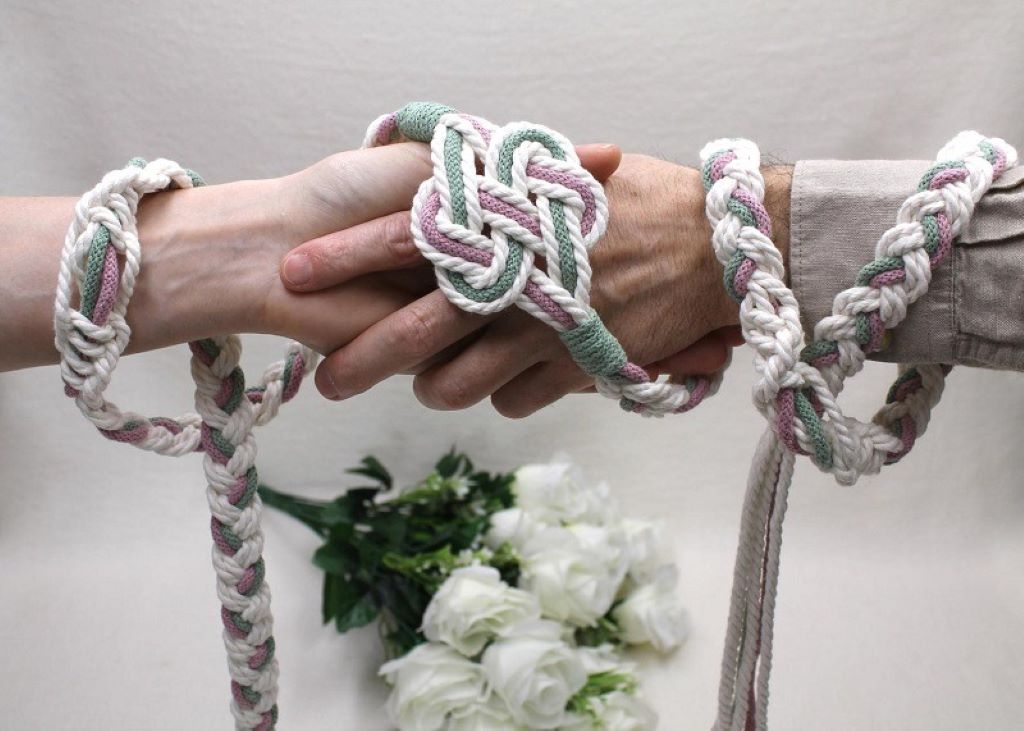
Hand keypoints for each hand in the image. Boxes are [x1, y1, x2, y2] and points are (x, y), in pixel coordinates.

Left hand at [281, 153, 790, 414]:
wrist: (715, 245)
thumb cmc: (639, 199)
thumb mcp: (562, 174)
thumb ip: (500, 179)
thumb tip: (451, 176)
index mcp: (506, 218)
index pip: (406, 235)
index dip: (347, 257)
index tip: (295, 274)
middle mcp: (518, 275)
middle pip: (417, 328)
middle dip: (363, 357)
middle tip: (329, 378)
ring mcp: (544, 326)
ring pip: (460, 381)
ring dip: (438, 387)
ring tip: (429, 386)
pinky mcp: (575, 366)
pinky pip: (514, 400)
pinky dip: (502, 394)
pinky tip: (507, 380)